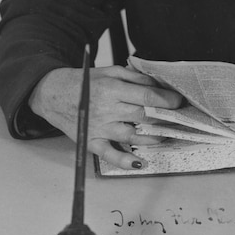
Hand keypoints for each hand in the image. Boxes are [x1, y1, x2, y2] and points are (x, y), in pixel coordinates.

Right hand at [28, 65, 182, 170]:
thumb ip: (135, 78)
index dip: (167, 100)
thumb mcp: (111, 72)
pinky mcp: (91, 142)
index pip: (147, 97)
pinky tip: (141, 162)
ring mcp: (99, 128)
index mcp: (111, 89)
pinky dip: (125, 161)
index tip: (180, 102)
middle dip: (166, 118)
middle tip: (181, 118)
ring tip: (168, 135)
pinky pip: (110, 155)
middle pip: (143, 116)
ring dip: (153, 138)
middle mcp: (106, 110)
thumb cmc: (85, 81)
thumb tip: (160, 85)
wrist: (53, 93)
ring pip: (132, 137)